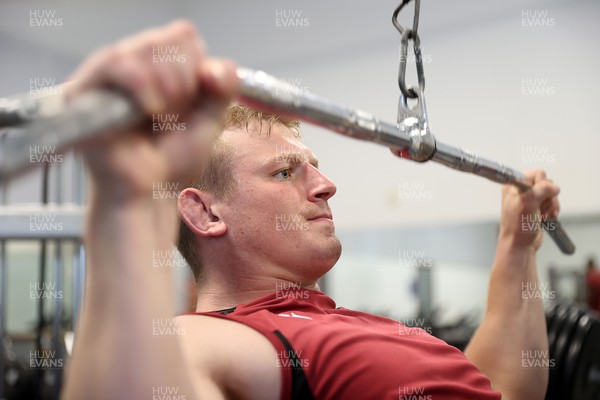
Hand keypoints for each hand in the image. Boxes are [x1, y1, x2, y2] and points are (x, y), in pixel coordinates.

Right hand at [66, 20, 238, 200]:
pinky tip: (149, 111)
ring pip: (144, 46)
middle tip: (173, 115)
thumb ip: (223, 87)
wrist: (150, 192)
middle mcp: (130, 62)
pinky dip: (143, 87)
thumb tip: (216, 68)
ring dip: (167, 87)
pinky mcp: (83, 89)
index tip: (191, 102)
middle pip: (169, 37)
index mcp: (158, 64)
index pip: (184, 35)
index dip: (196, 68)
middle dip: (184, 82)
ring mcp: (105, 74)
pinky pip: (118, 63)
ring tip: (160, 116)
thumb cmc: (173, 158)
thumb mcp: (211, 119)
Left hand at [499, 170, 559, 250]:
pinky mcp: (537, 206)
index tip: (538, 196)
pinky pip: (552, 202)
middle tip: (541, 207)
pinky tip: (546, 217)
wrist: (520, 244)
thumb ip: (541, 189)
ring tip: (543, 214)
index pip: (537, 174)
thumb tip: (554, 187)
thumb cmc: (517, 226)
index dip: (542, 185)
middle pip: (546, 183)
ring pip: (551, 193)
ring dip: (551, 204)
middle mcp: (521, 190)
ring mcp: (530, 198)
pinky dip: (552, 209)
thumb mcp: (528, 202)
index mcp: (514, 185)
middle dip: (548, 197)